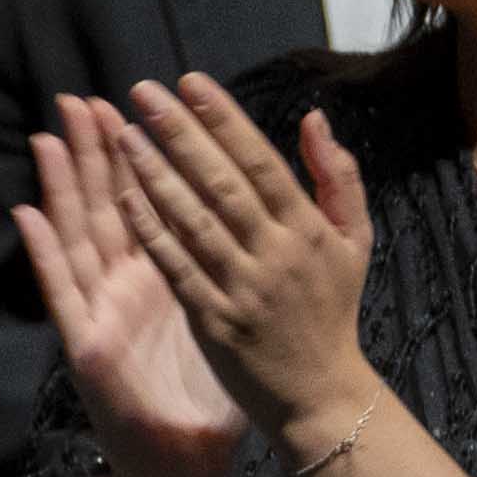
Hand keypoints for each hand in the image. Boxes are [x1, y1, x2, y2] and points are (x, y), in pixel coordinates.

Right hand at [13, 101, 246, 476]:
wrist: (189, 462)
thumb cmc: (214, 393)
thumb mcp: (235, 315)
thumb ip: (243, 262)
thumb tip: (261, 216)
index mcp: (167, 274)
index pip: (151, 200)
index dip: (142, 152)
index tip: (136, 104)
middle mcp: (126, 286)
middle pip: (106, 206)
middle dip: (95, 152)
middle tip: (81, 99)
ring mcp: (101, 312)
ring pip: (78, 236)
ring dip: (62, 187)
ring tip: (49, 136)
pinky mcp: (86, 345)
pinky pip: (62, 292)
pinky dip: (45, 254)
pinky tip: (28, 215)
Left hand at [89, 70, 376, 444]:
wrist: (321, 395)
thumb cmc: (332, 311)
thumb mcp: (354, 241)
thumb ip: (339, 178)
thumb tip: (314, 118)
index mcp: (308, 229)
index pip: (260, 162)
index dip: (224, 119)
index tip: (190, 82)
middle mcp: (275, 254)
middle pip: (222, 183)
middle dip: (180, 133)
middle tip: (143, 92)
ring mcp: (242, 289)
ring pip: (193, 221)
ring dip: (155, 174)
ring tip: (122, 134)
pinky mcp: (213, 321)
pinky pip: (176, 269)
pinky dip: (151, 232)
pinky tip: (123, 197)